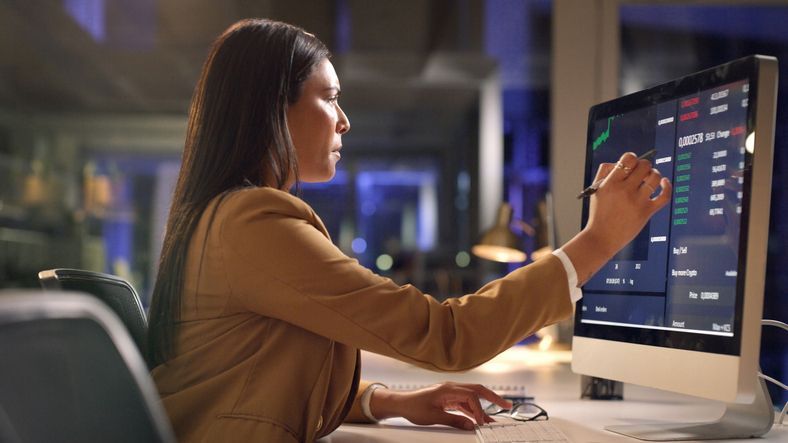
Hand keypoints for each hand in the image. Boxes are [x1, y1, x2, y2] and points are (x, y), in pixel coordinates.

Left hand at [369, 382, 510, 430]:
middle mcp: (451, 387)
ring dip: (483, 407)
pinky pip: (464, 403)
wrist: (401, 403)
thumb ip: (454, 420)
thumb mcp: (433, 417)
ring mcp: (450, 392)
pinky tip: (478, 419)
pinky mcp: (448, 398)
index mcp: (448, 389)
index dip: (479, 410)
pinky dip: (473, 410)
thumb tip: (471, 425)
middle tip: (507, 405)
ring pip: (472, 397)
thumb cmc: (413, 407)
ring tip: (494, 418)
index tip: (482, 422)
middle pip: (477, 390)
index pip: (471, 396)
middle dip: (493, 397)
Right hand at [563, 152, 671, 283]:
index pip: (628, 158)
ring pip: (655, 177)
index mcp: (610, 183)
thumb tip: (620, 162)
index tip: (631, 164)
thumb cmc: (599, 213)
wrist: (602, 238)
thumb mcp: (595, 190)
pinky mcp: (647, 212)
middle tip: (640, 173)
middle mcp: (625, 191)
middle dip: (643, 166)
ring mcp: (637, 201)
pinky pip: (664, 195)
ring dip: (654, 174)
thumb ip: (604, 171)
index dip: (632, 158)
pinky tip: (664, 182)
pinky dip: (667, 186)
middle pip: (644, 166)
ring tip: (648, 178)